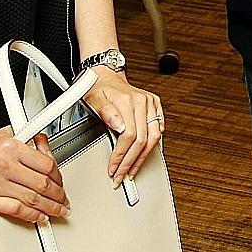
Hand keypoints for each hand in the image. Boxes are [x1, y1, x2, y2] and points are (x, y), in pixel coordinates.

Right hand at [0, 127, 67, 225]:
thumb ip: (22, 140)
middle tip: (63, 200)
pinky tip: (38, 217)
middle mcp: (3, 163)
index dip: (58, 177)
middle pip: (42, 183)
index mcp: (10, 146)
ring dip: (49, 207)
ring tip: (57, 211)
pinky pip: (14, 209)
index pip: (46, 163)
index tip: (61, 183)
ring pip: (31, 198)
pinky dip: (30, 215)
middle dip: (58, 195)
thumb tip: (44, 144)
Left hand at [84, 67, 163, 184]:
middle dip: (131, 162)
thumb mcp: (93, 99)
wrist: (105, 75)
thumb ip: (105, 112)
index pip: (129, 136)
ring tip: (132, 170)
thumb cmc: (97, 88)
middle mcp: (142, 102)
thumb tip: (118, 126)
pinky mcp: (155, 105)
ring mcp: (150, 103)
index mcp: (127, 101)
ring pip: (154, 137)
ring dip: (143, 158)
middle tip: (121, 175)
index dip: (121, 156)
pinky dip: (153, 144)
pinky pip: (159, 128)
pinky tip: (145, 154)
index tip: (113, 168)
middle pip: (142, 140)